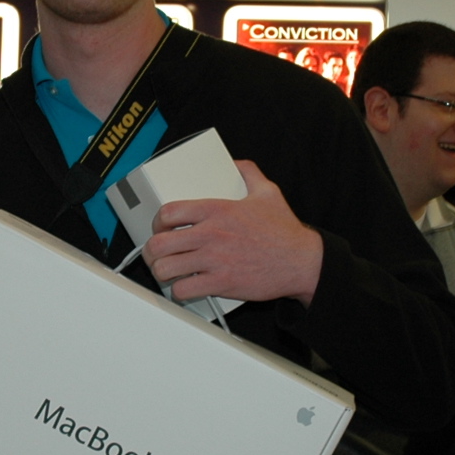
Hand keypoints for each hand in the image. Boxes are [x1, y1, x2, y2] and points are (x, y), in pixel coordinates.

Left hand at [143, 160, 323, 306]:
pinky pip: (184, 290)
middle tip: (158, 253)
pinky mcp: (221, 284)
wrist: (301, 262)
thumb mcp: (268, 192)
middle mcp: (211, 234)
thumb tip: (237, 163)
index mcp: (217, 210)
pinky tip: (186, 287)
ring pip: (166, 268)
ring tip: (169, 271)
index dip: (157, 221)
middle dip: (153, 250)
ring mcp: (214, 260)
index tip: (161, 228)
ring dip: (162, 272)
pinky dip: (180, 292)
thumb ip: (249, 173)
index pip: (168, 212)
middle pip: (159, 243)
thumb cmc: (285, 231)